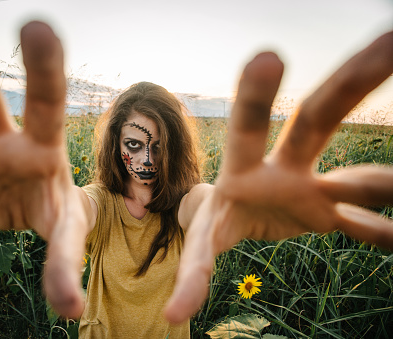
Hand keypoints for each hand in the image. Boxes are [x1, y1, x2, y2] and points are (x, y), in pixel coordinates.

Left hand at [164, 32, 392, 322]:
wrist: (239, 213)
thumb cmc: (216, 216)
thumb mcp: (202, 238)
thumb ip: (192, 272)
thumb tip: (171, 317)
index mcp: (242, 164)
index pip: (247, 125)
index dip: (255, 95)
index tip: (267, 56)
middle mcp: (284, 168)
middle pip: (316, 120)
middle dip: (349, 82)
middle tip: (390, 41)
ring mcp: (313, 191)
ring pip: (358, 180)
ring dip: (386, 180)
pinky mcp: (328, 217)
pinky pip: (364, 226)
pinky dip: (385, 234)